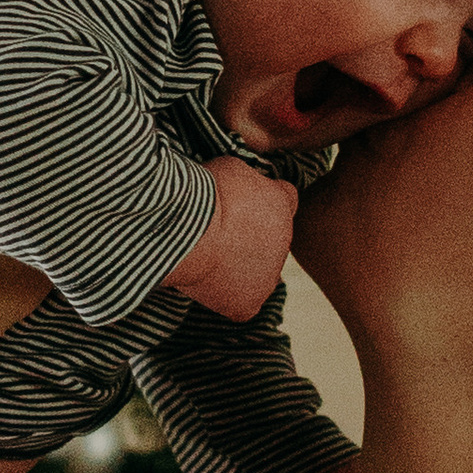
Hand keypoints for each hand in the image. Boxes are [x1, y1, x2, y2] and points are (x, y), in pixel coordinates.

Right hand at [164, 157, 297, 319]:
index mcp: (283, 205)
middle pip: (269, 241)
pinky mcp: (247, 306)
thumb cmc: (204, 195)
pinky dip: (223, 294)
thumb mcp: (233, 166)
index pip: (283, 201)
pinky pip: (238, 302)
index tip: (238, 202)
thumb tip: (243, 186)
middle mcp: (285, 244)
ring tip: (206, 255)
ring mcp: (268, 278)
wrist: (187, 231)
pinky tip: (206, 279)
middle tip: (217, 232)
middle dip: (248, 237)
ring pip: (254, 272)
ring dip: (237, 266)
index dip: (260, 200)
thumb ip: (248, 178)